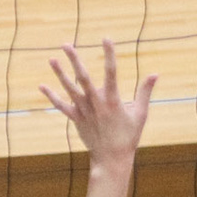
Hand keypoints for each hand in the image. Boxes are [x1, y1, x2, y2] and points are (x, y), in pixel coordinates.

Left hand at [41, 39, 157, 171]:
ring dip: (60, 74)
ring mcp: (84, 111)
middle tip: (66, 44)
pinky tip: (42, 86)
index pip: (111, 71)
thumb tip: (155, 74)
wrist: (112, 158)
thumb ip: (145, 92)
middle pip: (83, 77)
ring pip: (69, 89)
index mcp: (113, 100)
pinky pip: (61, 105)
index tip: (106, 38)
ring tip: (51, 59)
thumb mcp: (140, 113)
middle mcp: (96, 102)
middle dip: (74, 59)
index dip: (109, 54)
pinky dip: (52, 96)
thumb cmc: (129, 135)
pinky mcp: (75, 119)